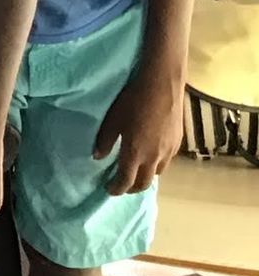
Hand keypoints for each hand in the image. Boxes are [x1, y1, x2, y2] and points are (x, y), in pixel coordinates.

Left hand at [95, 68, 183, 194]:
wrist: (162, 86)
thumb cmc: (132, 101)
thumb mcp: (112, 120)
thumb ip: (105, 141)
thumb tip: (98, 157)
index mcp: (135, 153)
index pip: (126, 181)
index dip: (116, 188)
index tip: (108, 190)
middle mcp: (154, 157)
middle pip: (144, 183)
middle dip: (131, 188)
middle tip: (121, 185)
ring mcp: (169, 151)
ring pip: (157, 173)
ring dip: (145, 177)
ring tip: (135, 171)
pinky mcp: (178, 143)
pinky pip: (166, 162)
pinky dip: (156, 165)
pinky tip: (150, 157)